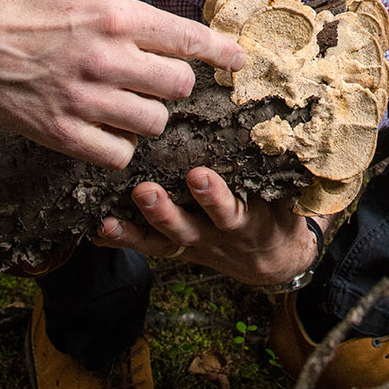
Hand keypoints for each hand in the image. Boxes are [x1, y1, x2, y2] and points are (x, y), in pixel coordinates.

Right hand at [0, 0, 246, 167]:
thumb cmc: (34, 6)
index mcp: (117, 18)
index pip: (190, 40)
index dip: (222, 52)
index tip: (238, 61)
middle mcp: (106, 59)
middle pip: (178, 86)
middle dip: (173, 82)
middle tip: (153, 77)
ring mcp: (84, 99)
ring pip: (154, 122)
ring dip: (148, 115)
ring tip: (127, 102)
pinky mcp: (63, 133)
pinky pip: (119, 154)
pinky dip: (120, 145)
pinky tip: (107, 127)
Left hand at [98, 167, 320, 287]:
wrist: (274, 260)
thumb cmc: (279, 215)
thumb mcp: (288, 198)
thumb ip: (281, 168)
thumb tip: (283, 128)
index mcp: (247, 223)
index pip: (230, 211)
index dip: (213, 196)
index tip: (197, 175)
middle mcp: (216, 237)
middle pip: (188, 228)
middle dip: (166, 212)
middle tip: (144, 192)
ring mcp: (193, 244)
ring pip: (164, 239)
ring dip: (139, 224)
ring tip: (112, 214)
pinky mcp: (176, 248)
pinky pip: (148, 247)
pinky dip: (124, 239)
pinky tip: (100, 229)